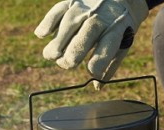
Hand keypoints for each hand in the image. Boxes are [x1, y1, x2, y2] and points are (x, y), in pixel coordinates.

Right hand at [34, 0, 148, 88]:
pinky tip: (41, 35)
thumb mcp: (122, 45)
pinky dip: (48, 22)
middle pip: (88, 32)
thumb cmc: (119, 29)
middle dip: (75, 51)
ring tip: (52, 56)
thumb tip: (96, 86)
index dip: (98, 63)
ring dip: (58, 41)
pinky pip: (58, 10)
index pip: (108, 47)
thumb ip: (110, 66)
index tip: (92, 73)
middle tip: (67, 64)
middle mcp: (101, 17)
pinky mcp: (72, 1)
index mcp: (116, 30)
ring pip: (69, 23)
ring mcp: (85, 8)